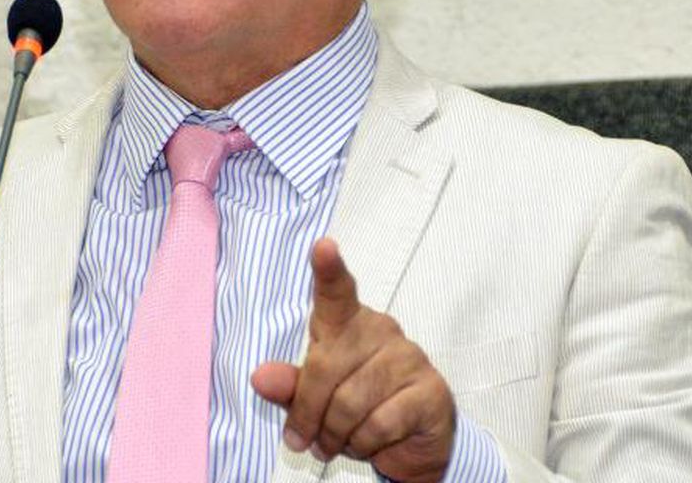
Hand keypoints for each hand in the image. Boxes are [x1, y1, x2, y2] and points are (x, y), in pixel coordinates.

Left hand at [251, 238, 455, 482]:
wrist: (412, 444)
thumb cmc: (357, 411)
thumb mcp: (315, 401)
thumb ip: (290, 386)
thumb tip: (260, 378)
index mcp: (348, 324)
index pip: (336, 293)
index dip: (329, 270)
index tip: (322, 246)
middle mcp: (381, 330)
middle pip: (326, 367)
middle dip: (308, 413)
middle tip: (305, 440)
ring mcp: (409, 357)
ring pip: (351, 401)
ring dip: (336, 434)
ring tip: (337, 443)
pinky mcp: (431, 390)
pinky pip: (380, 422)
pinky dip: (364, 444)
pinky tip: (368, 443)